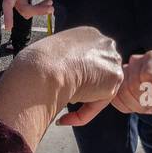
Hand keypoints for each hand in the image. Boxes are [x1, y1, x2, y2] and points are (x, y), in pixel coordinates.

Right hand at [0, 26, 122, 150]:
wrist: (44, 69)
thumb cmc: (36, 62)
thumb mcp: (50, 54)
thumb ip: (63, 60)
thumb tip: (64, 76)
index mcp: (88, 34)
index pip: (89, 58)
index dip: (77, 75)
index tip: (63, 86)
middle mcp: (104, 43)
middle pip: (99, 71)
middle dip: (84, 86)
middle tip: (65, 97)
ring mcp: (111, 59)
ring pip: (99, 88)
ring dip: (82, 100)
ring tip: (61, 105)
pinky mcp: (114, 79)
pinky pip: (98, 103)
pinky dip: (82, 114)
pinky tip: (63, 118)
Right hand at [2, 0, 52, 28]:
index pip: (7, 3)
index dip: (8, 15)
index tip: (9, 27)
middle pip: (23, 9)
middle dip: (37, 11)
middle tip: (51, 8)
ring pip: (28, 10)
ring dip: (40, 10)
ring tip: (51, 4)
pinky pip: (31, 7)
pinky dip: (40, 6)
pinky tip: (48, 2)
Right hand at [104, 51, 151, 118]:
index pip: (146, 76)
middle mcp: (135, 61)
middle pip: (132, 85)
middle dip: (146, 101)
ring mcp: (124, 72)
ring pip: (122, 93)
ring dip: (137, 106)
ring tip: (149, 106)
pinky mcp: (116, 84)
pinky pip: (116, 99)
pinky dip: (128, 108)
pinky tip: (139, 107)